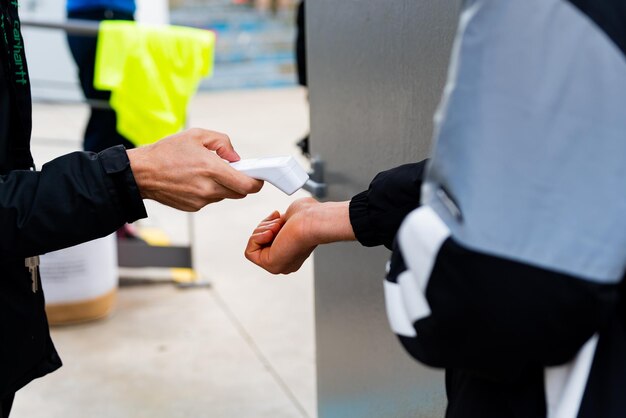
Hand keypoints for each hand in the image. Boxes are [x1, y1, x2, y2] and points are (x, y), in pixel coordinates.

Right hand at [127, 128, 262, 210]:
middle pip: (239, 193)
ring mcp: (200, 200)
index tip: (258, 177)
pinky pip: (210, 200)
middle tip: (233, 170)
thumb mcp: (197, 135)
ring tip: (207, 172)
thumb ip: (223, 143)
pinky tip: (194, 180)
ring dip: (223, 186)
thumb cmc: (166, 152)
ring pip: (224, 196)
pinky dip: (209, 191)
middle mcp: (208, 188)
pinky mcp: (193, 207)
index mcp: (211, 169)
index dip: (257, 182)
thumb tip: (236, 158)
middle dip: (241, 182)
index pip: (246, 185)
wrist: (141, 173)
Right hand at [245, 198, 354, 273]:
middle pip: (259, 243)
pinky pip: (249, 253)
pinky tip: (271, 233)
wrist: (313, 220)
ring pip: (253, 246)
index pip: (267, 239)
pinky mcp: (271, 265)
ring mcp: (278, 264)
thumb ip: (281, 223)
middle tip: (278, 222)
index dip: (268, 225)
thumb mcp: (289, 216)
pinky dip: (257, 238)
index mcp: (291, 250)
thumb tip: (274, 223)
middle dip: (264, 226)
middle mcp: (285, 260)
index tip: (278, 216)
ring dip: (263, 230)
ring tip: (278, 227)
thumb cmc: (307, 215)